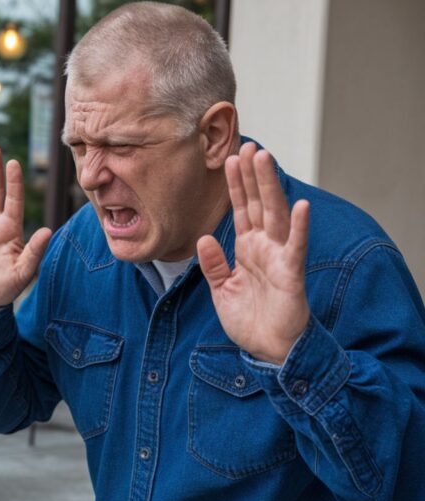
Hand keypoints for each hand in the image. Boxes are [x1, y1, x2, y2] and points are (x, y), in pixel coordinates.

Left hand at [197, 143, 309, 364]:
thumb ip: (214, 264)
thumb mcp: (222, 290)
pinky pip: (296, 248)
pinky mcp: (291, 274)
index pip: (242, 209)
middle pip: (259, 203)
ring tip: (264, 159)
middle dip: (253, 175)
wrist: (268, 350)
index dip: (237, 184)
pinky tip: (300, 206)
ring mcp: (280, 258)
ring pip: (275, 215)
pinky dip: (299, 228)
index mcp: (249, 249)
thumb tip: (204, 237)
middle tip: (248, 145)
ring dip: (270, 187)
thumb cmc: (250, 320)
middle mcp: (265, 247)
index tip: (231, 157)